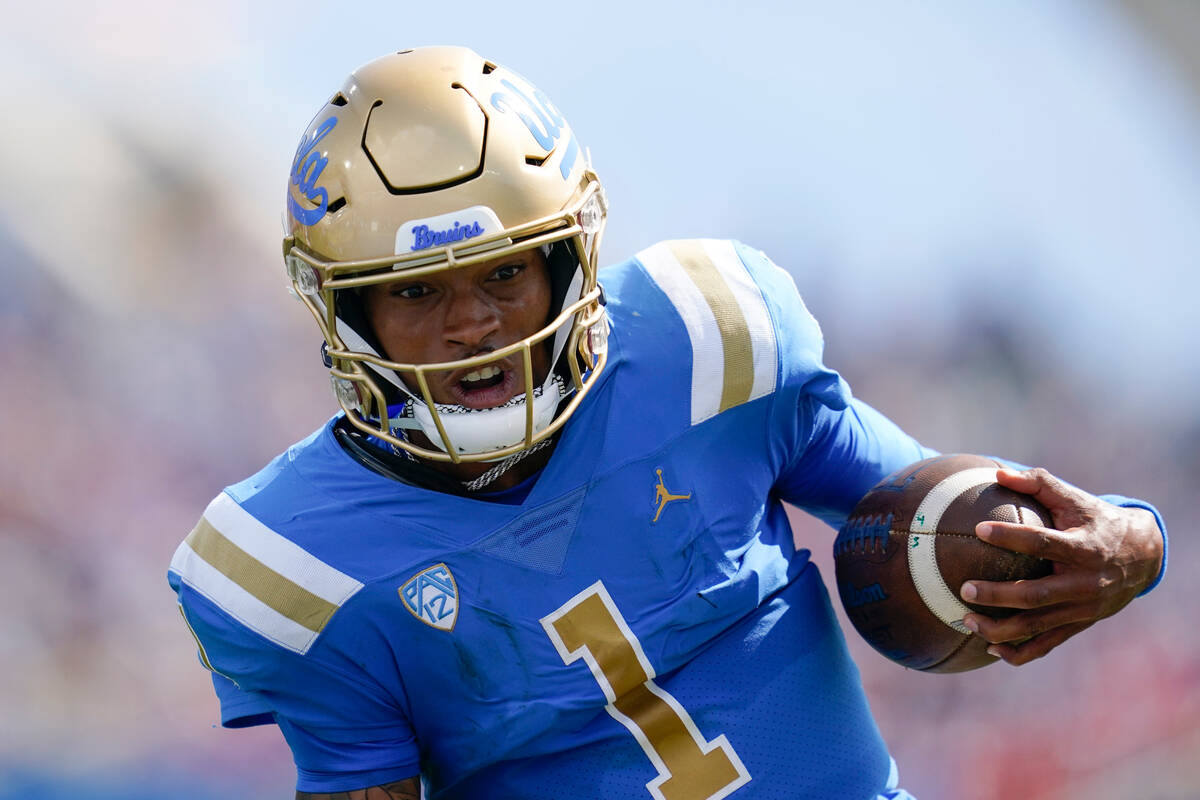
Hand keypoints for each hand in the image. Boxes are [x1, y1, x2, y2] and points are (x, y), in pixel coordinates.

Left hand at [958, 467, 1162, 665]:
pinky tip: (988, 646)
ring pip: (1037, 626)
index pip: (1043, 543)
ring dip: (999, 629)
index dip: (1011, 537)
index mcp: (1084, 549)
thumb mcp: (1074, 498)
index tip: (979, 529)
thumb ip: (1038, 482)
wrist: (1143, 556)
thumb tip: (997, 474)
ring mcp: (1082, 609)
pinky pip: (1047, 644)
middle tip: (964, 588)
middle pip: (1036, 595)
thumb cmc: (1096, 520)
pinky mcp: (1079, 625)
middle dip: (998, 595)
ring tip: (965, 620)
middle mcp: (1085, 583)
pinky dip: (1018, 651)